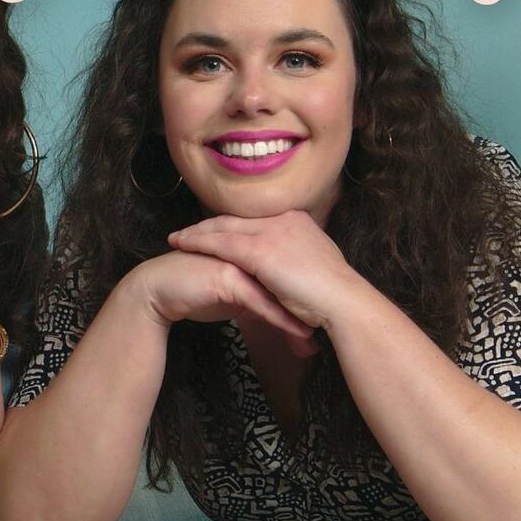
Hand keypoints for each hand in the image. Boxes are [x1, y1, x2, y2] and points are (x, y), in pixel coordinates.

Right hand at [121, 250, 315, 355]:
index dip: (301, 299)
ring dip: (297, 318)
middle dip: (304, 310)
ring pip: (277, 292)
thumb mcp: (232, 298)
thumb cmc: (192, 291)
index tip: (319, 322)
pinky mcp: (228, 278)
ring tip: (312, 341)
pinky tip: (295, 335)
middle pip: (286, 282)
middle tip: (320, 337)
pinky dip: (280, 320)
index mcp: (251, 251)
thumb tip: (274, 312)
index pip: (284, 274)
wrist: (158, 291)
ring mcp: (239, 263)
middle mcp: (248, 252)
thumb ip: (254, 298)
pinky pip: (260, 301)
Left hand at [168, 210, 366, 329]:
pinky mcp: (260, 251)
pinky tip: (182, 245)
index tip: (212, 229)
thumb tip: (287, 268)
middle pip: (235, 219)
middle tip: (186, 232)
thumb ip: (297, 259)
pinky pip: (221, 243)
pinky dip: (199, 243)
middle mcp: (282, 219)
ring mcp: (271, 233)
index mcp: (296, 220)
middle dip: (208, 225)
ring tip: (176, 238)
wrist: (344, 301)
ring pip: (223, 228)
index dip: (230, 224)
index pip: (253, 219)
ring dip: (197, 233)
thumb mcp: (315, 267)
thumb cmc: (333, 294)